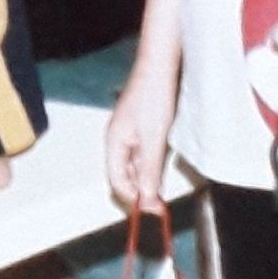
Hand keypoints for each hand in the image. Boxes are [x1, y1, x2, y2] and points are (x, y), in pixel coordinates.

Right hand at [105, 66, 176, 212]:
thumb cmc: (152, 98)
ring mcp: (128, 134)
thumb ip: (148, 169)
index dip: (133, 198)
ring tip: (163, 189)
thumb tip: (145, 198)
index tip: (152, 210)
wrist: (159, 69)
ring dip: (147, 179)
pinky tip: (162, 168)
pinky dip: (151, 166)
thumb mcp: (153, 139)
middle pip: (125, 175)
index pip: (117, 181)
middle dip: (141, 191)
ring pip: (134, 166)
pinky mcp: (140, 129)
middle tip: (161, 204)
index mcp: (113, 142)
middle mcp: (117, 140)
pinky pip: (142, 155)